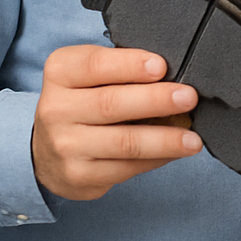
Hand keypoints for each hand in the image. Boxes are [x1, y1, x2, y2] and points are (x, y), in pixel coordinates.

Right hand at [32, 45, 202, 201]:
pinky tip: (175, 152)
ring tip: (193, 139)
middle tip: (188, 97)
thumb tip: (174, 75)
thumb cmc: (84, 100)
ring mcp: (65, 145)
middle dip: (156, 100)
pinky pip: (126, 167)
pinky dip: (157, 159)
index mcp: (60, 72)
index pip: (96, 65)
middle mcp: (55, 109)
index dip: (131, 65)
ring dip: (164, 140)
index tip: (161, 66)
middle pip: (111, 104)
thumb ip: (123, 69)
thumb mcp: (90, 74)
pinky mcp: (78, 176)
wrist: (47, 149)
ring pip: (123, 142)